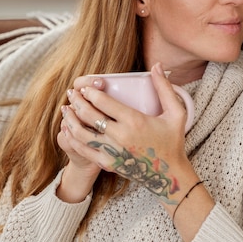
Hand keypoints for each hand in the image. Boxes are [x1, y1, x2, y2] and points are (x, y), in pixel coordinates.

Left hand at [65, 63, 199, 204]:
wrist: (168, 175)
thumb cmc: (173, 141)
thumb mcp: (176, 113)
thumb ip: (165, 88)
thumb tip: (157, 65)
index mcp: (135, 121)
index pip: (104, 102)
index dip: (90, 92)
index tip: (85, 87)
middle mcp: (121, 136)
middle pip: (89, 115)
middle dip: (77, 101)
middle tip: (72, 93)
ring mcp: (112, 152)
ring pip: (81, 133)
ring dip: (71, 119)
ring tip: (66, 109)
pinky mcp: (108, 164)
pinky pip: (83, 150)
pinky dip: (73, 138)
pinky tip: (69, 130)